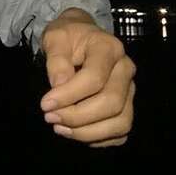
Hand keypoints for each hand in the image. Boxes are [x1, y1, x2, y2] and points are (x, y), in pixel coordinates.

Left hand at [39, 9, 135, 146]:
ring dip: (88, 132)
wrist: (81, 36)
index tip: (45, 104)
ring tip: (60, 128)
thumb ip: (56, 60)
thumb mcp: (55, 38)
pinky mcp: (128, 106)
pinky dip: (98, 138)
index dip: (69, 96)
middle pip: (111, 103)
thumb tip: (59, 86)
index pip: (94, 78)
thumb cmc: (68, 37)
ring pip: (121, 122)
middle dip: (78, 116)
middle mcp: (126, 69)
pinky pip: (120, 132)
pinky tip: (75, 131)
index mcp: (109, 48)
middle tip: (50, 117)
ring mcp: (130, 90)